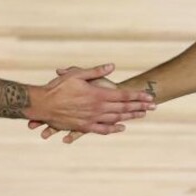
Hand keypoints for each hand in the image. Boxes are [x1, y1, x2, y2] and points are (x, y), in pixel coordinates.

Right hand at [29, 64, 149, 139]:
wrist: (42, 105)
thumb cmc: (57, 87)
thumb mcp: (77, 74)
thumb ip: (96, 71)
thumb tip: (112, 66)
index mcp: (98, 94)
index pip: (123, 95)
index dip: (138, 96)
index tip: (150, 97)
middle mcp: (98, 108)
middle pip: (123, 108)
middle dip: (140, 106)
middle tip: (154, 107)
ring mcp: (92, 119)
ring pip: (116, 119)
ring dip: (130, 116)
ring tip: (143, 115)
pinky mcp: (84, 127)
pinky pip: (102, 129)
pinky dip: (113, 128)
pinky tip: (122, 127)